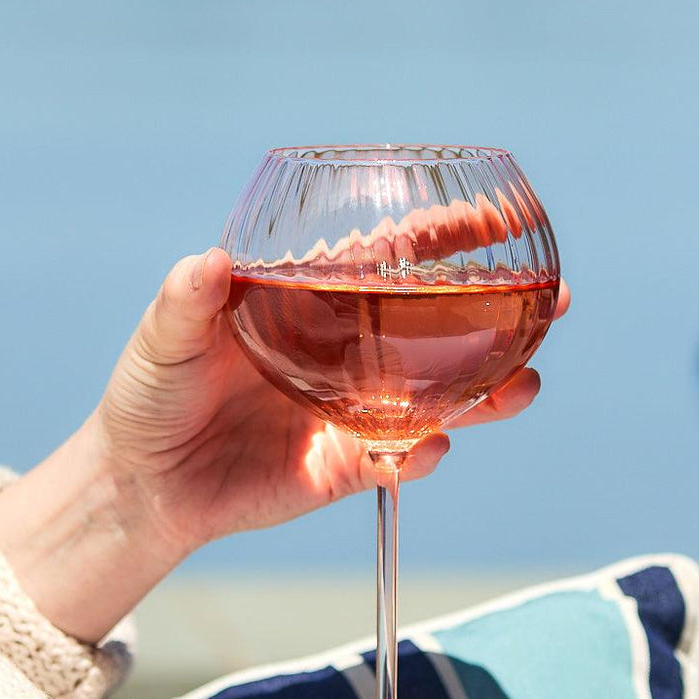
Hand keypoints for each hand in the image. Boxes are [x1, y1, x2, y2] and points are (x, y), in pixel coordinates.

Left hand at [0, 247, 568, 642]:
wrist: (142, 481)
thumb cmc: (151, 393)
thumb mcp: (163, 337)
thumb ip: (187, 299)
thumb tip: (212, 261)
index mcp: (314, 304)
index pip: (392, 261)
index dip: (445, 237)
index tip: (498, 218)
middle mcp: (348, 351)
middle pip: (441, 329)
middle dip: (502, 315)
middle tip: (556, 301)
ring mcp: (353, 408)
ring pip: (441, 398)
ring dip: (489, 392)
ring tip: (524, 386)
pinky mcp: (345, 465)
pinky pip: (397, 459)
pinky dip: (418, 454)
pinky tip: (428, 445)